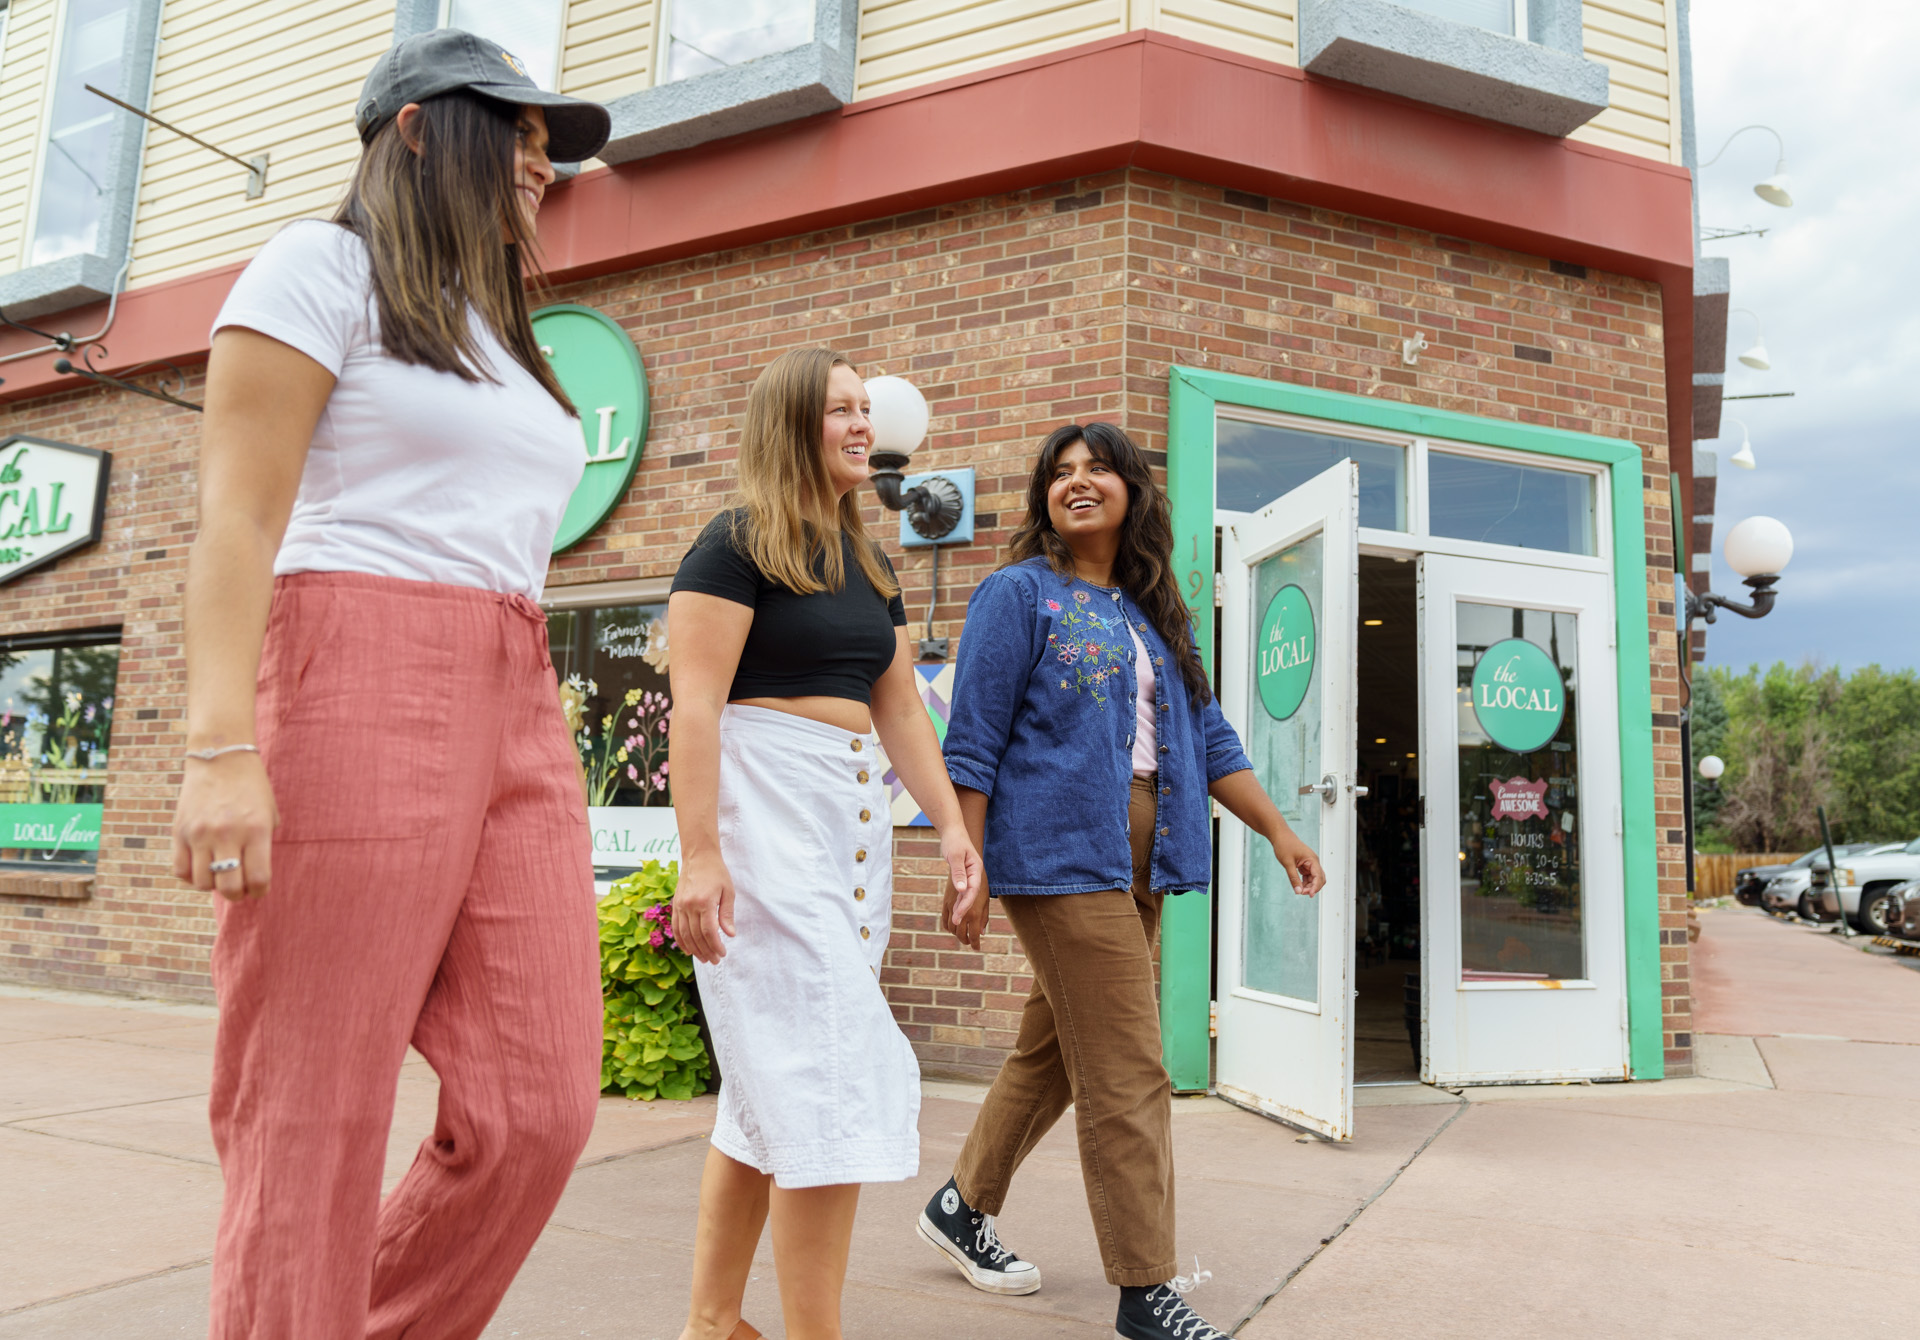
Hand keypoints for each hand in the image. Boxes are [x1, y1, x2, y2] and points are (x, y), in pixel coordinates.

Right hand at [172, 753, 277, 900]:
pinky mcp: (179, 831)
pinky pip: (180, 870)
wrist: (220, 757)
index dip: (259, 892)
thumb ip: (263, 846)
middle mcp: (227, 834)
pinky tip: (201, 866)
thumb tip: (254, 879)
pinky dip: (191, 876)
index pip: (258, 879)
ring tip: (220, 872)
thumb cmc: (251, 788)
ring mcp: (200, 834)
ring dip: (213, 885)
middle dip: (236, 894)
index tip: (259, 889)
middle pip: (228, 888)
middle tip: (238, 887)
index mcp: (256, 830)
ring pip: (202, 883)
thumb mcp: (268, 814)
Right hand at [672, 850, 736, 963]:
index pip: (709, 932)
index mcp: (704, 902)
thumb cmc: (716, 872)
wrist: (698, 856)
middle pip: (697, 936)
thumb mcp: (728, 891)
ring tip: (704, 959)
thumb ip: (727, 914)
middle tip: (715, 960)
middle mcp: (689, 906)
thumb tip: (730, 935)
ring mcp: (680, 906)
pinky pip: (676, 927)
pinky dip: (681, 941)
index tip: (723, 954)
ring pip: (685, 935)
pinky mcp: (676, 905)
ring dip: (694, 949)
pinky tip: (688, 950)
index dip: (716, 946)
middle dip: (706, 951)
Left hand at [939, 827, 984, 945]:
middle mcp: (975, 873)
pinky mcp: (964, 875)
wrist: (953, 831)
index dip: (966, 904)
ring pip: (968, 894)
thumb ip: (958, 873)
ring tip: (955, 919)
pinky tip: (955, 909)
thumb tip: (962, 890)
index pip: (973, 890)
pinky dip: (960, 900)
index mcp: (976, 869)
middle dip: (964, 909)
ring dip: (962, 906)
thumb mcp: (954, 856)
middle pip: (971, 895)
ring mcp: (971, 875)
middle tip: (956, 921)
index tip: (958, 915)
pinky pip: (964, 891)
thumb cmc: (954, 841)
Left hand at [1270, 830, 1325, 896]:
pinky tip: (1299, 887)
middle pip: (1319, 879)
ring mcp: (1310, 864)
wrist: (1280, 836)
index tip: (1309, 895)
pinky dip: (1305, 883)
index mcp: (1312, 859)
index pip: (1318, 876)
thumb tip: (1298, 892)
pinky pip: (1308, 877)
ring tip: (1299, 891)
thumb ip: (1293, 878)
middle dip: (1313, 887)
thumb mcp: (1287, 863)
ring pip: (1314, 879)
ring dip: (1308, 886)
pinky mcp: (1305, 865)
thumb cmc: (1284, 845)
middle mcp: (1314, 862)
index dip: (1315, 887)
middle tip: (1301, 893)